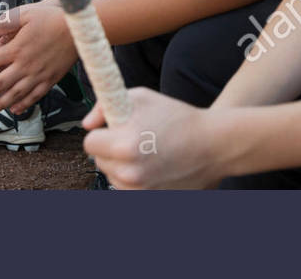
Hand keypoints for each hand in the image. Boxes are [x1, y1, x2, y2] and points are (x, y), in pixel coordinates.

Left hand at [0, 3, 74, 115]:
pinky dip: (23, 105)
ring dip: (0, 104)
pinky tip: (15, 110)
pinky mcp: (51, 80)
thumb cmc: (52, 18)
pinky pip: (34, 96)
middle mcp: (25, 64)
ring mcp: (38, 75)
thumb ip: (5, 22)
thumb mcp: (26, 13)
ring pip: (15, 94)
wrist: (79, 30)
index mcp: (16, 48)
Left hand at [81, 88, 223, 188]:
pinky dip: (135, 181)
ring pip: (113, 178)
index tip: (113, 129)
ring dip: (121, 167)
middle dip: (110, 149)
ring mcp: (140, 192)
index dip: (101, 133)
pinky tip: (152, 167)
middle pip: (99, 162)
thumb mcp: (141, 97)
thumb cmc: (177, 117)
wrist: (213, 144)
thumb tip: (87, 125)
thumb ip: (105, 106)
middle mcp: (130, 173)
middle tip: (132, 138)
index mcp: (124, 145)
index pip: (90, 143)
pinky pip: (128, 191)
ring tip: (146, 152)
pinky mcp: (150, 202)